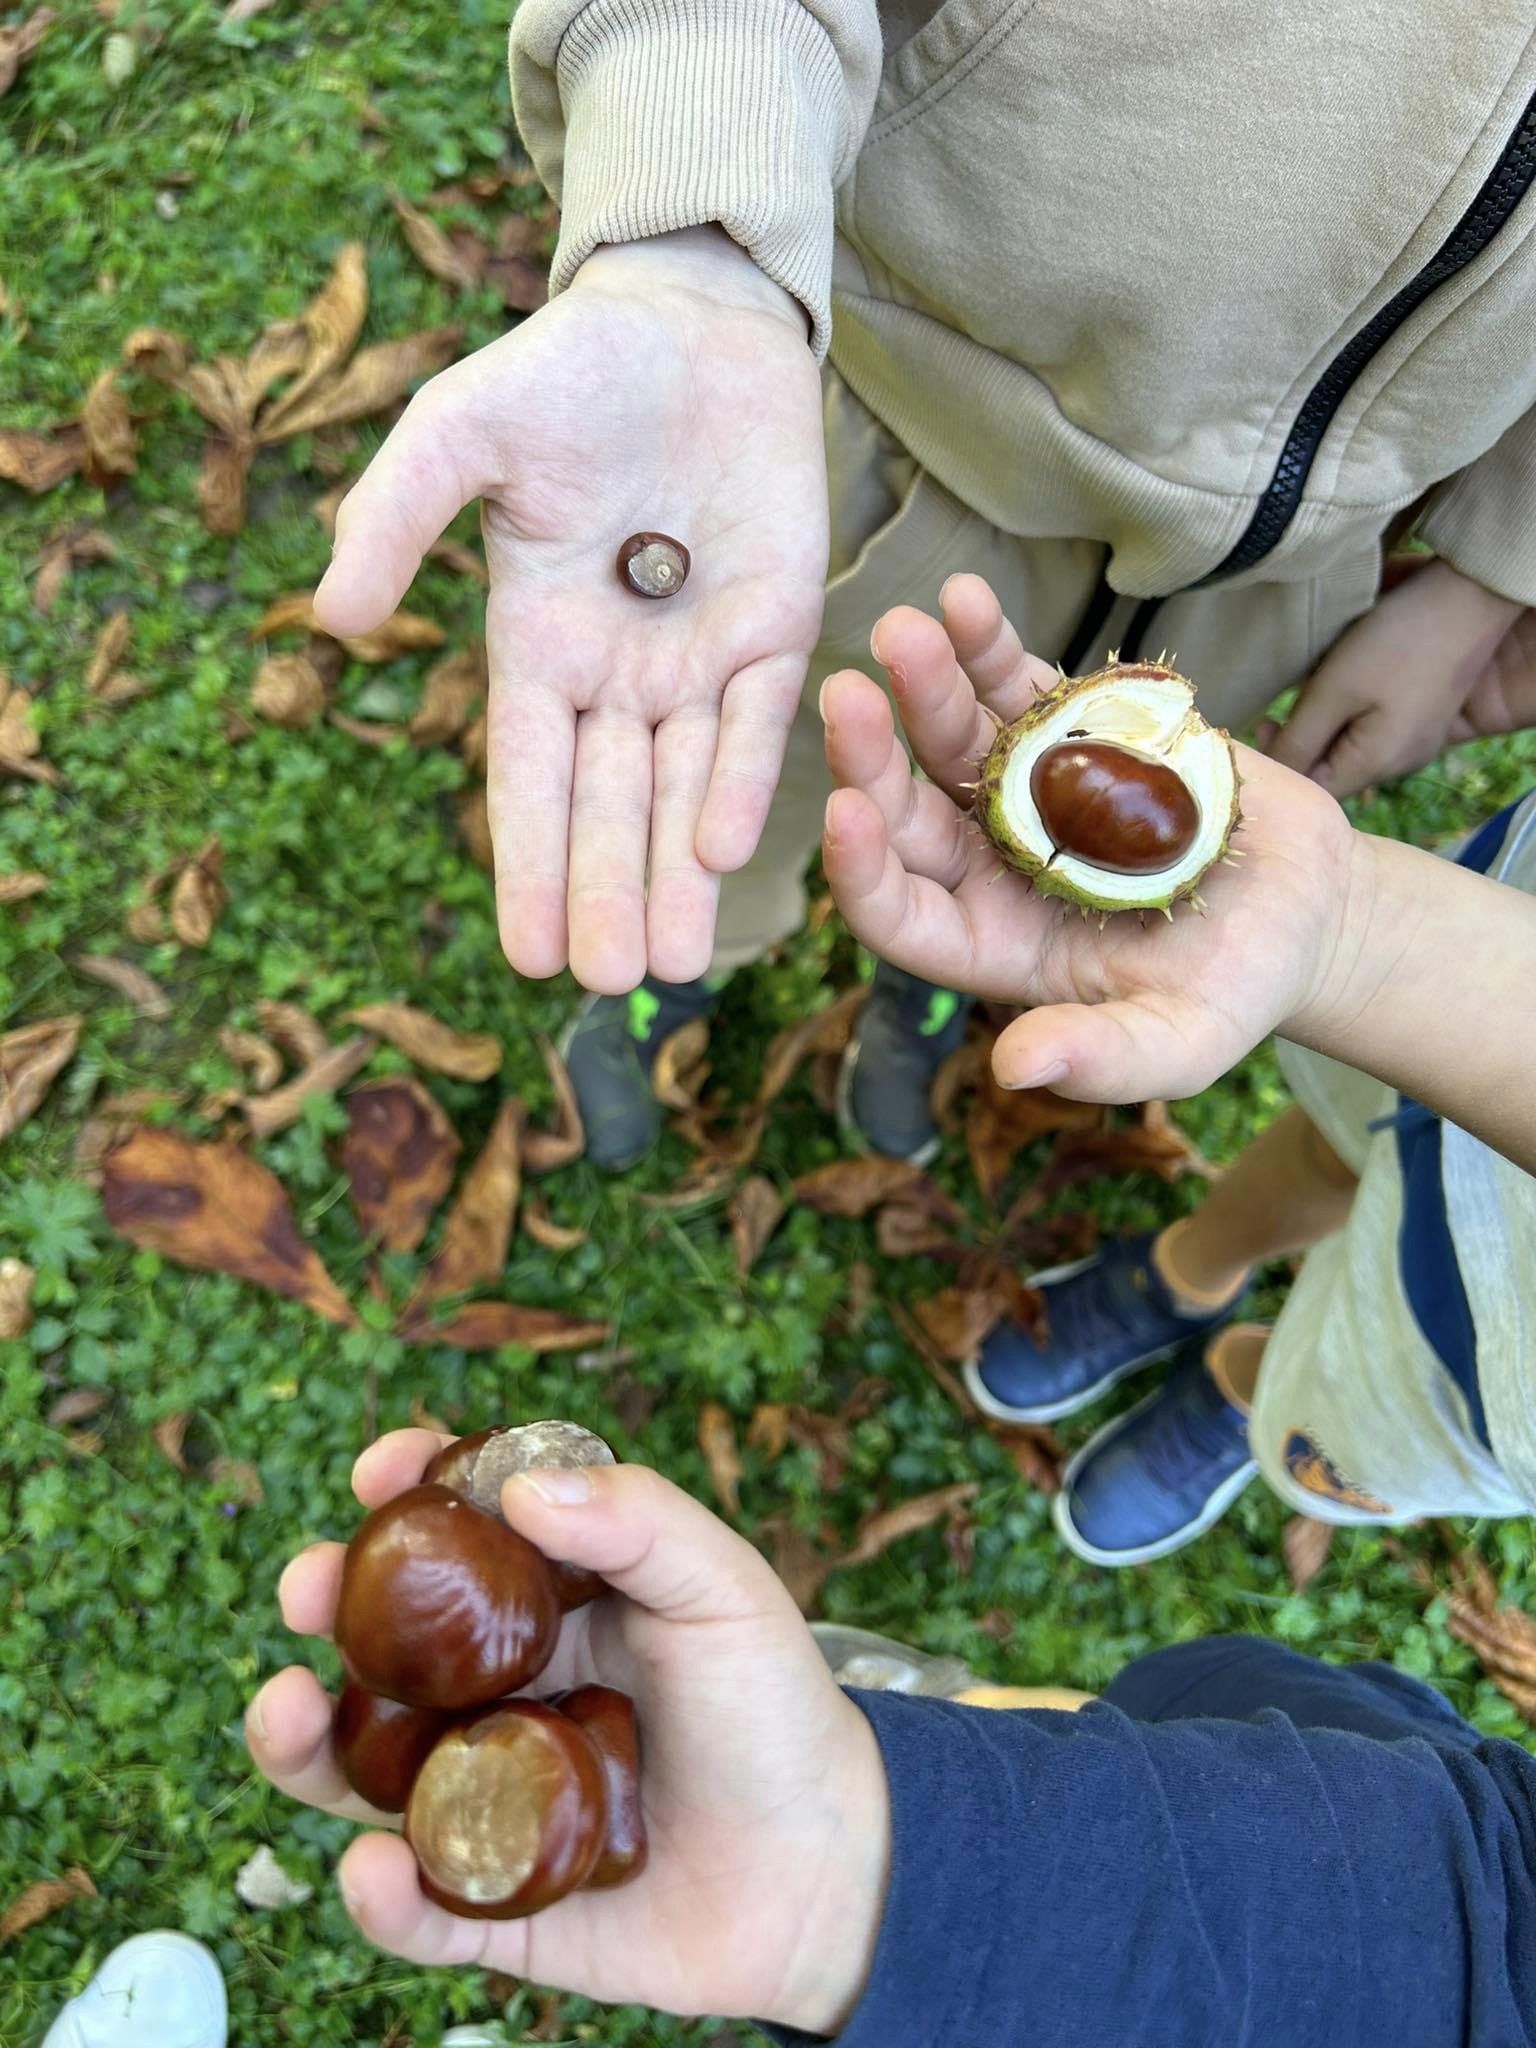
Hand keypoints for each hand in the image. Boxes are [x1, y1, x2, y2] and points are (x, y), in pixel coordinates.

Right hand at [245, 1433, 888, 2034]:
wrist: (828, 1869)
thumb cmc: (774, 1707)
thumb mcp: (725, 1590)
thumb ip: (640, 1524)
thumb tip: (520, 1486)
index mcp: (551, 1605)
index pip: (459, 1533)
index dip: (406, 1492)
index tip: (378, 1467)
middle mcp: (500, 1693)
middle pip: (384, 1643)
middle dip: (327, 1606)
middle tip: (304, 1588)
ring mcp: (487, 1796)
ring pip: (364, 1772)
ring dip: (302, 1745)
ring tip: (280, 1713)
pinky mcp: (499, 1906)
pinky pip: (422, 1906)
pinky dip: (385, 1897)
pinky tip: (374, 1871)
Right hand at [316, 229, 828, 992]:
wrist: (690, 319)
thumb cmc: (566, 372)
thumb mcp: (460, 432)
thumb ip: (393, 515)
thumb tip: (334, 619)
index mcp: (537, 647)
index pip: (526, 777)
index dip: (526, 861)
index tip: (523, 954)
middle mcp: (618, 674)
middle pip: (610, 804)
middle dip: (607, 893)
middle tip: (607, 983)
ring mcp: (700, 658)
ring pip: (686, 787)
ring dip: (677, 874)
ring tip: (674, 964)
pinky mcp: (777, 626)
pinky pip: (757, 719)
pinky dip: (741, 779)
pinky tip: (723, 851)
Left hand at [820, 575, 1360, 1102]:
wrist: (1302, 909)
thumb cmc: (1236, 990)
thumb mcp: (1183, 1042)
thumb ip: (1106, 1060)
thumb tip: (1013, 1069)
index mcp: (990, 944)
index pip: (901, 914)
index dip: (864, 872)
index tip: (846, 814)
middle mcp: (987, 867)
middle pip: (907, 813)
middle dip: (873, 758)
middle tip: (845, 696)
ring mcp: (1022, 792)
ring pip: (952, 736)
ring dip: (923, 683)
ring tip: (904, 630)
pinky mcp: (1069, 733)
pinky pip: (1014, 685)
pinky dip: (988, 644)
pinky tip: (964, 600)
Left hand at [1256, 558, 1525, 795]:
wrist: (1468, 598)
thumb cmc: (1396, 643)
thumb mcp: (1333, 691)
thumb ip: (1298, 740)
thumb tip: (1270, 774)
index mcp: (1377, 765)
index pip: (1314, 790)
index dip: (1282, 766)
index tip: (1261, 725)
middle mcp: (1401, 762)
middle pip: (1334, 770)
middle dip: (1301, 744)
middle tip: (1275, 711)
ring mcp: (1416, 739)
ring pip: (1353, 747)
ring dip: (1324, 726)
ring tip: (1312, 690)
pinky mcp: (1424, 716)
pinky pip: (1375, 728)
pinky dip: (1351, 712)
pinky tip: (1344, 682)